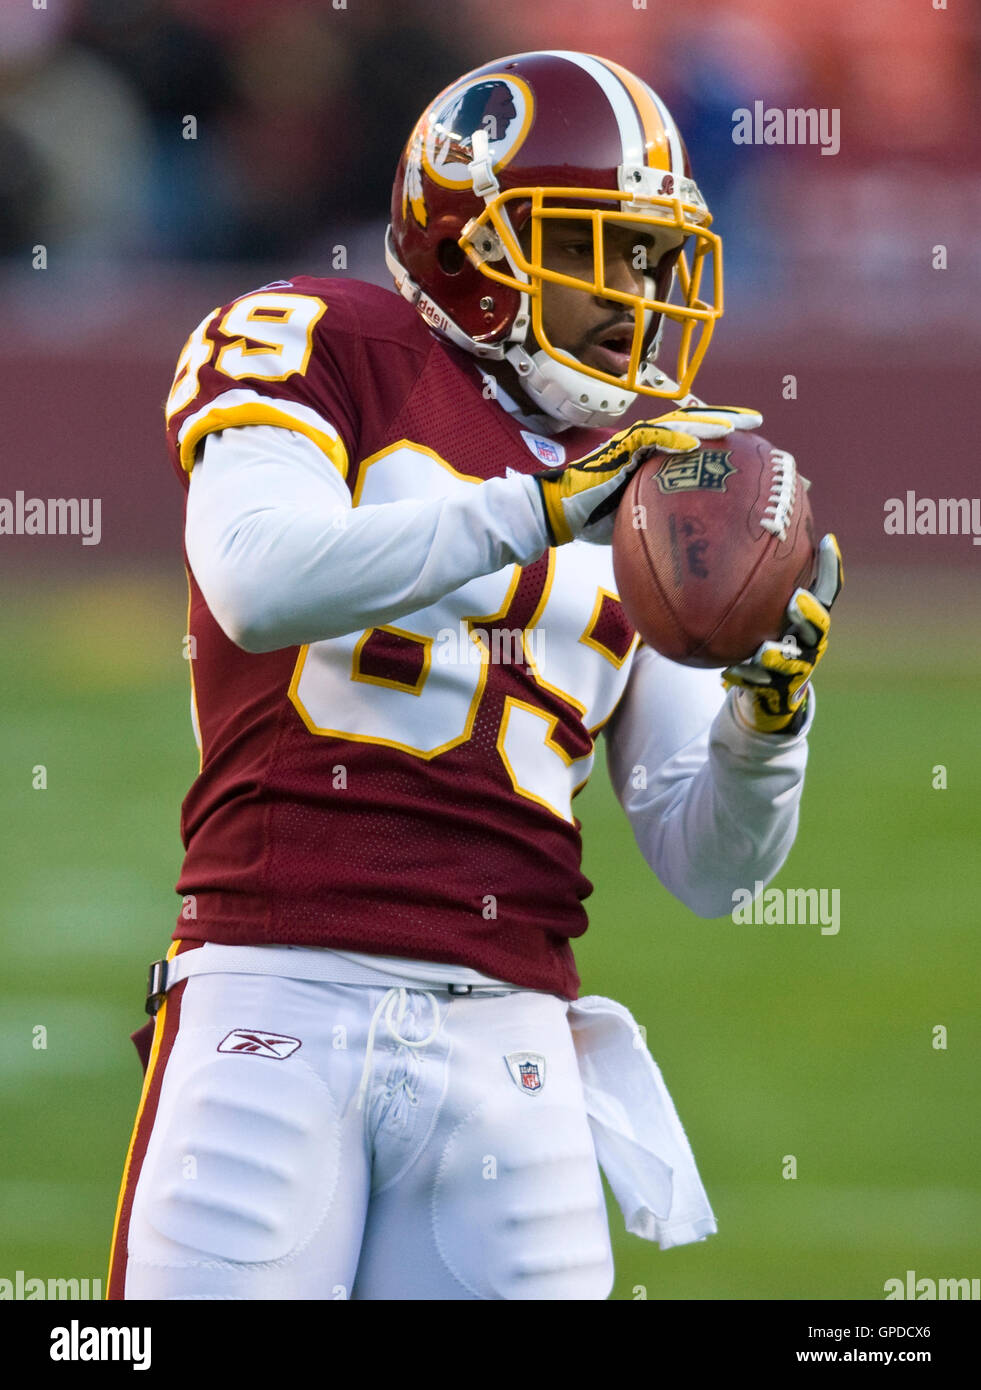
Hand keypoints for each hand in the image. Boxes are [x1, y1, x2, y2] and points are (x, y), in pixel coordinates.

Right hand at [534, 407, 763, 544]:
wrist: (561, 512)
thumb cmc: (598, 517)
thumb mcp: (642, 514)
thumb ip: (667, 513)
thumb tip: (699, 536)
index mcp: (655, 453)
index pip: (694, 435)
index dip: (721, 433)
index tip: (751, 438)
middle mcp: (647, 441)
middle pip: (692, 422)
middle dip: (725, 418)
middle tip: (756, 421)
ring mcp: (633, 442)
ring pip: (676, 424)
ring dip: (705, 424)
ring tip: (733, 428)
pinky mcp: (619, 449)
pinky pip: (650, 439)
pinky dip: (672, 440)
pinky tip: (694, 444)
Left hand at [723, 533, 842, 733]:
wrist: (765, 697)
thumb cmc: (765, 644)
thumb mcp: (763, 615)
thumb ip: (757, 585)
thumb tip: (733, 533)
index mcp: (809, 620)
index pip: (827, 591)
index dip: (831, 567)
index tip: (826, 540)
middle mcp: (808, 643)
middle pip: (818, 627)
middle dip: (810, 615)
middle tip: (796, 600)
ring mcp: (796, 671)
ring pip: (790, 662)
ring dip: (777, 655)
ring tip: (764, 651)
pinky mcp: (777, 693)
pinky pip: (760, 686)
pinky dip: (745, 678)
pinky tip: (729, 674)